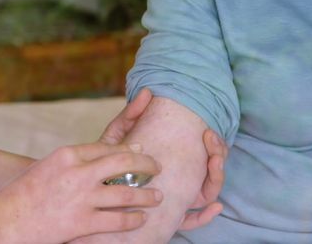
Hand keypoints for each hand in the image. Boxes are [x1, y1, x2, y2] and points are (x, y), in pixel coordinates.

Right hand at [0, 142, 162, 243]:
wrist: (5, 220)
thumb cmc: (21, 194)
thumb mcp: (46, 167)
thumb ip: (71, 162)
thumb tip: (96, 161)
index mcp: (67, 154)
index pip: (106, 147)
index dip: (128, 150)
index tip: (140, 152)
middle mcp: (78, 172)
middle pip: (123, 161)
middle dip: (146, 164)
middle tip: (157, 168)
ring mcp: (82, 197)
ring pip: (127, 192)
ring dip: (147, 195)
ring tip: (157, 197)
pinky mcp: (83, 222)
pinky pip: (118, 219)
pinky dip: (133, 219)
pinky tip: (141, 219)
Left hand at [99, 90, 228, 230]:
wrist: (92, 190)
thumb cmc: (105, 162)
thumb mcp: (117, 136)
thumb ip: (131, 115)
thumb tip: (147, 91)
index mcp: (174, 161)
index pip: (204, 153)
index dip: (215, 145)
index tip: (209, 132)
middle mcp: (181, 179)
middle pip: (212, 170)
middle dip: (219, 155)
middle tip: (211, 140)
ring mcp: (178, 199)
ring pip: (208, 192)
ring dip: (217, 177)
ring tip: (214, 162)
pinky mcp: (169, 218)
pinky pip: (193, 221)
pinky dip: (206, 216)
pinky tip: (215, 209)